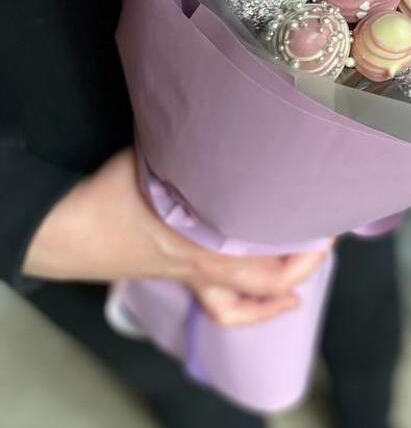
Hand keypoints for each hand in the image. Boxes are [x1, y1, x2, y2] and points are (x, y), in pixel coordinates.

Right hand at [22, 148, 330, 326]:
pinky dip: (247, 309)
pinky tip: (267, 301)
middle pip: (266, 283)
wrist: (65, 227)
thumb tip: (240, 118)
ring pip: (240, 306)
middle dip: (303, 265)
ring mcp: (189, 277)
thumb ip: (206, 150)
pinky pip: (219, 306)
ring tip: (301, 284)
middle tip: (326, 240)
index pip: (270, 263)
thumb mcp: (168, 160)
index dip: (306, 250)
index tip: (329, 227)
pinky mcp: (176, 275)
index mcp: (209, 243)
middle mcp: (204, 266)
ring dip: (275, 296)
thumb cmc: (114, 192)